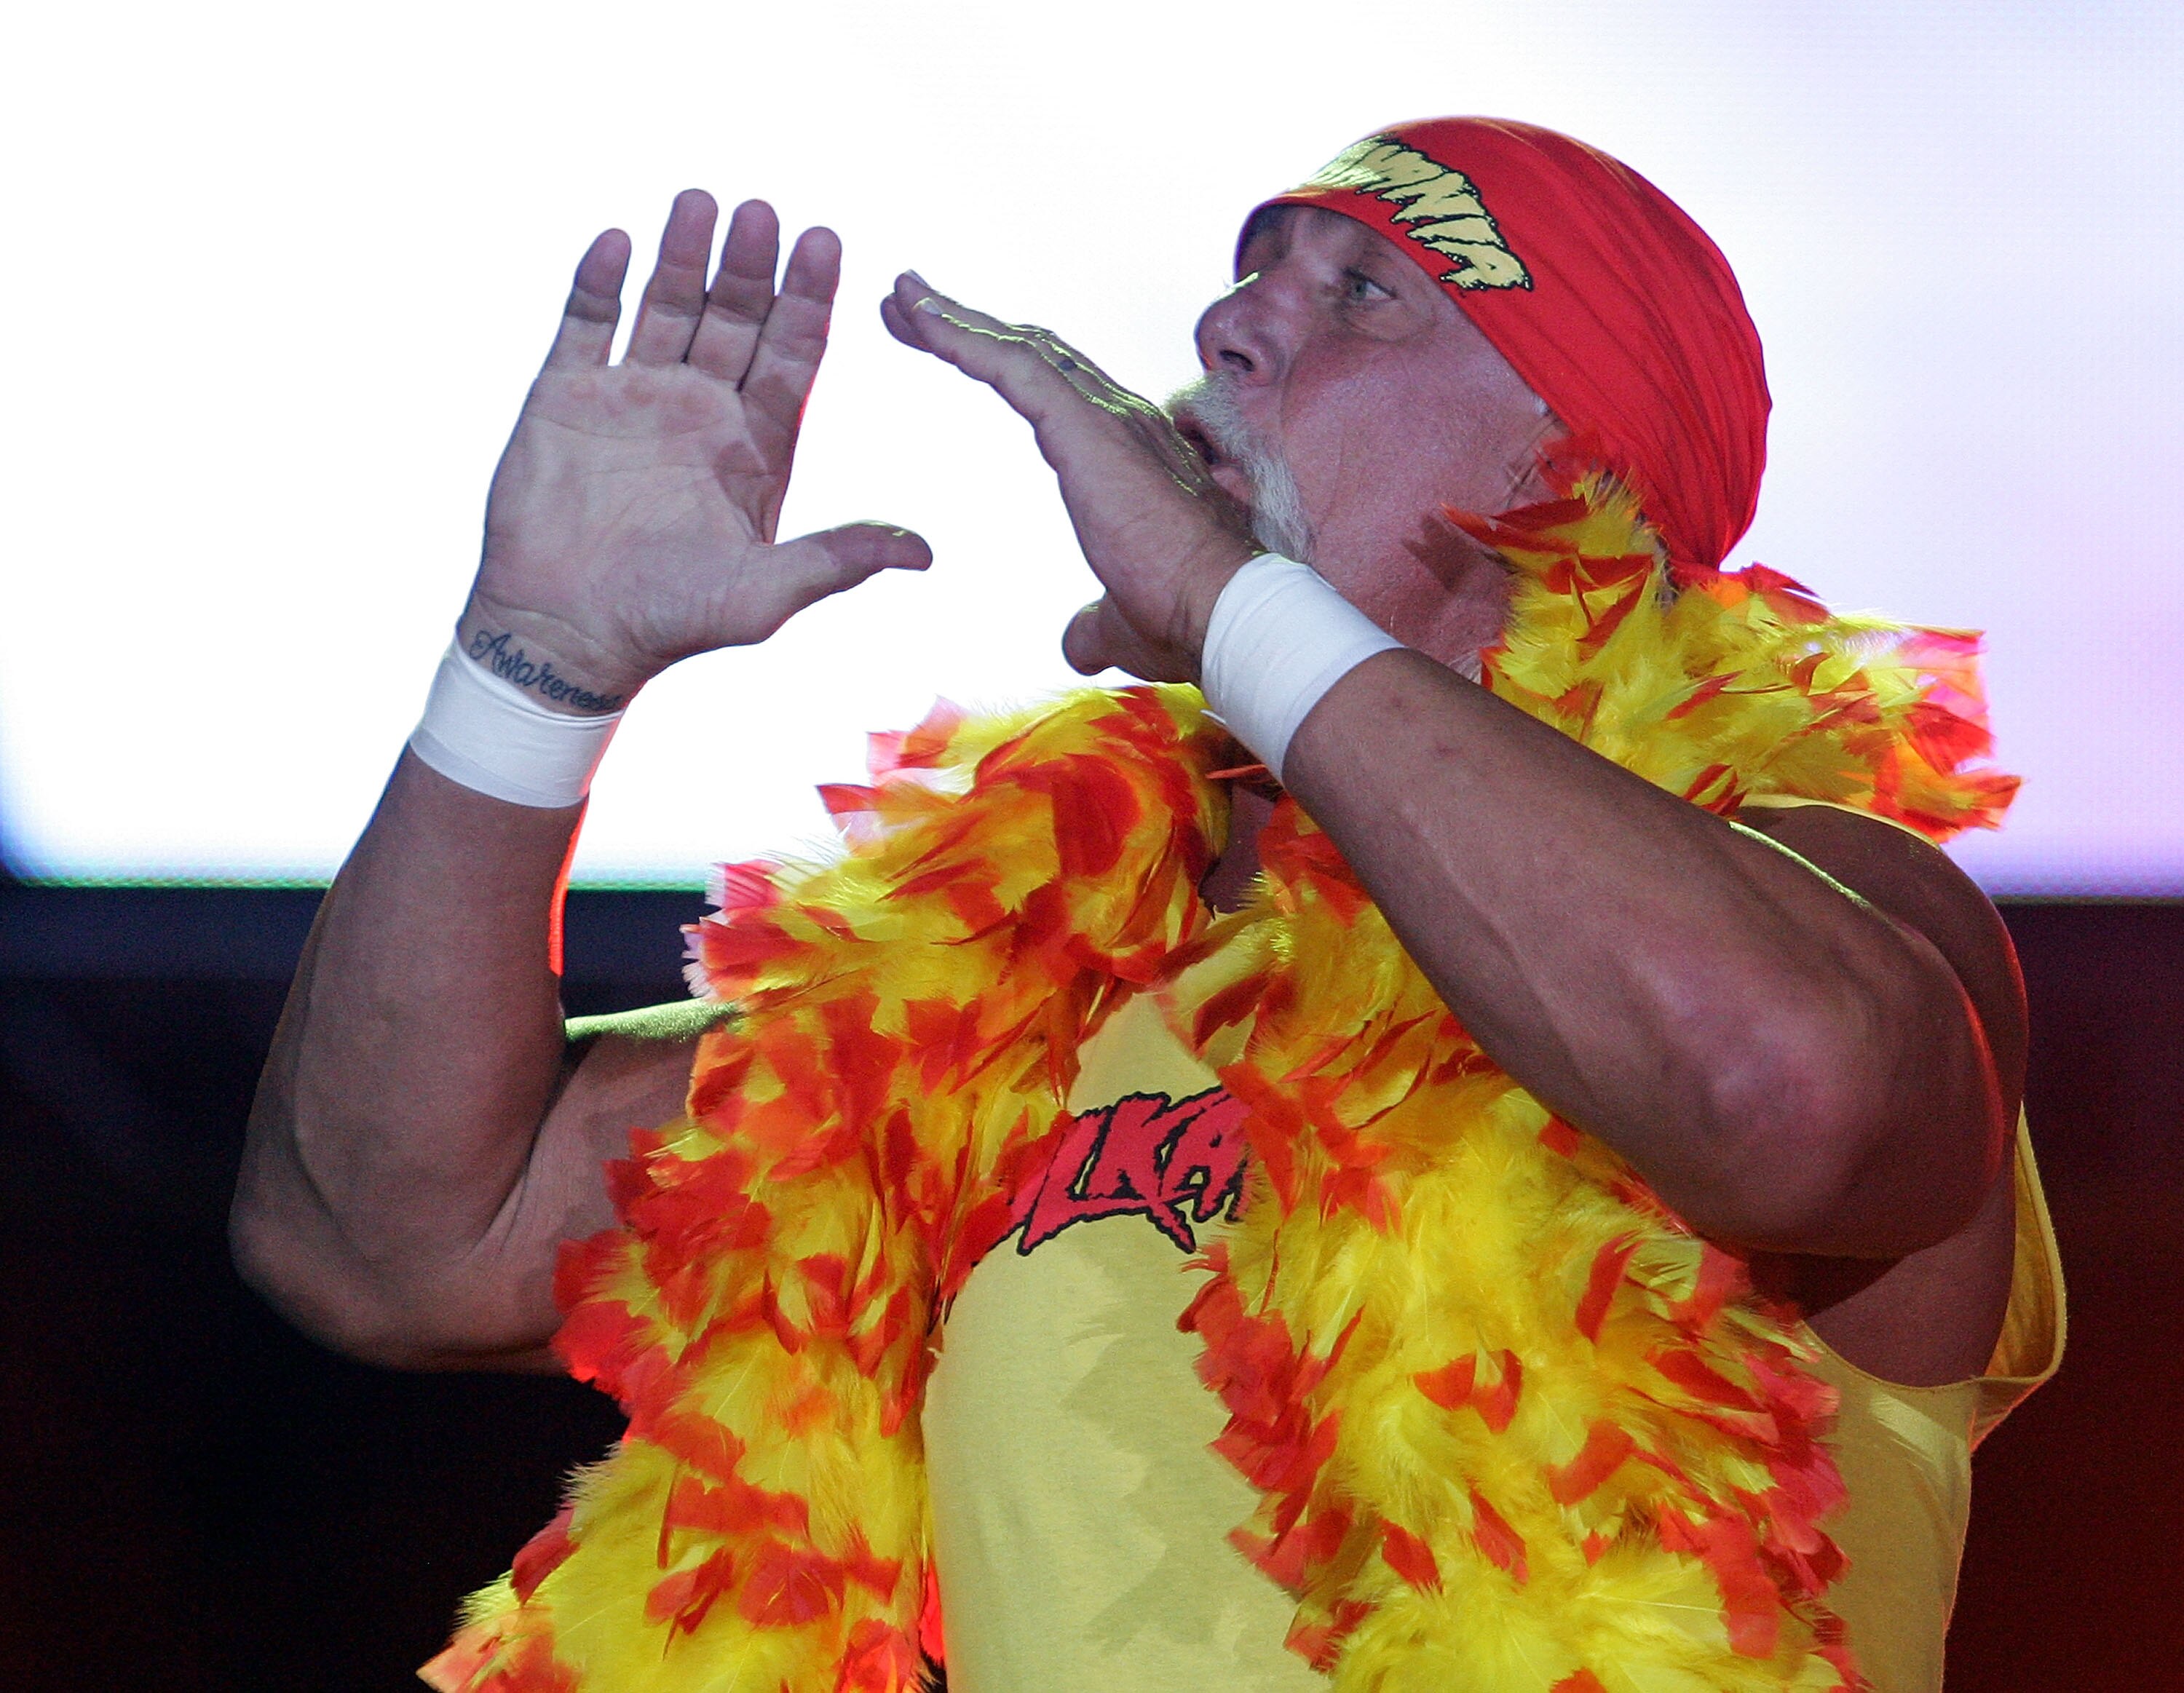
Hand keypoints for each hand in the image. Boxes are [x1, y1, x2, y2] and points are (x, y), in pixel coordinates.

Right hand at [469, 192, 930, 708]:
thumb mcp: (764, 594)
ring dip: (682, 255)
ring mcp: (633, 395)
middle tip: (764, 212)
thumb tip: (923, 553)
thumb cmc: (670, 621)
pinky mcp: (566, 395)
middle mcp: (702, 408)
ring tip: (700, 201)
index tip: (825, 242)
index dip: (809, 299)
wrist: (565, 635)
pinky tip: (616, 241)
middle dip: (751, 265)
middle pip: (736, 316)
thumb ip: (837, 559)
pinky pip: (586, 324)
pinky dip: (598, 282)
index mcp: (756, 443)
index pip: (793, 352)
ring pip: (666, 304)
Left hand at [879, 276, 1257, 681]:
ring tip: (902, 295)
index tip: (947, 346)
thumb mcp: (1121, 621)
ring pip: (1019, 350)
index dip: (1002, 364)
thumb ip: (1094, 623)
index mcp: (1126, 456)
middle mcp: (1120, 420)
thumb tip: (1077, 641)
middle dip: (968, 327)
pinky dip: (963, 337)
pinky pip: (1014, 368)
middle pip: (1032, 355)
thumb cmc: (1186, 618)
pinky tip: (919, 317)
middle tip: (908, 303)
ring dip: (954, 320)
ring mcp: (1106, 418)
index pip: (1054, 394)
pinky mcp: (1086, 427)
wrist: (1225, 612)